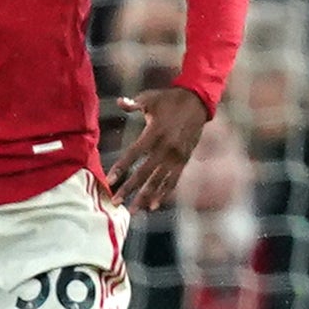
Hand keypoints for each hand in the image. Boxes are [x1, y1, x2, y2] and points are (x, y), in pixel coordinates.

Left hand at [111, 85, 208, 210]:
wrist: (199, 102)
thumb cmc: (169, 100)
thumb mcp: (150, 98)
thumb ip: (133, 104)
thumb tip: (119, 101)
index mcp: (155, 132)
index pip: (134, 153)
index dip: (121, 167)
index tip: (109, 180)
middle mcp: (166, 147)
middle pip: (145, 172)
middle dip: (130, 189)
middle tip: (115, 202)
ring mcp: (177, 155)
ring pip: (159, 181)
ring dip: (146, 196)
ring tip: (133, 210)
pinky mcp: (185, 159)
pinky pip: (173, 179)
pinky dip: (163, 193)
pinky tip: (154, 205)